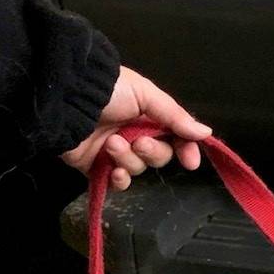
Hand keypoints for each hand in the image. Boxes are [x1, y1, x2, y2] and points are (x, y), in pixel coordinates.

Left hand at [60, 67, 211, 191]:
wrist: (68, 98)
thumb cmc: (109, 90)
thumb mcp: (146, 94)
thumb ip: (175, 116)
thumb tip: (206, 133)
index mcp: (149, 116)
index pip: (176, 137)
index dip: (185, 149)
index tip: (190, 162)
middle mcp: (134, 134)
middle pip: (159, 156)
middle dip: (152, 152)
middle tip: (139, 142)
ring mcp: (115, 152)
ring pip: (138, 168)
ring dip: (127, 159)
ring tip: (110, 144)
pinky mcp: (96, 167)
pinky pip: (117, 183)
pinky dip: (119, 180)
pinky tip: (113, 171)